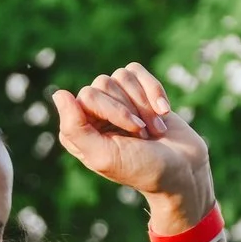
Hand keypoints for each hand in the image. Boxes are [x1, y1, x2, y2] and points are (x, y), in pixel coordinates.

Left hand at [53, 62, 215, 233]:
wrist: (181, 170)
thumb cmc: (142, 168)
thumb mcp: (104, 155)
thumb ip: (75, 128)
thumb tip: (58, 93)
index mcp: (78, 131)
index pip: (87, 96)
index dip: (115, 111)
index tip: (133, 134)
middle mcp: (93, 113)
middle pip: (104, 83)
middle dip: (132, 110)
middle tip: (144, 135)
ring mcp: (115, 100)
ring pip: (122, 76)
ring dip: (145, 105)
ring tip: (154, 130)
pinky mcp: (136, 91)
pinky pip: (136, 71)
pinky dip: (154, 90)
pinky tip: (164, 111)